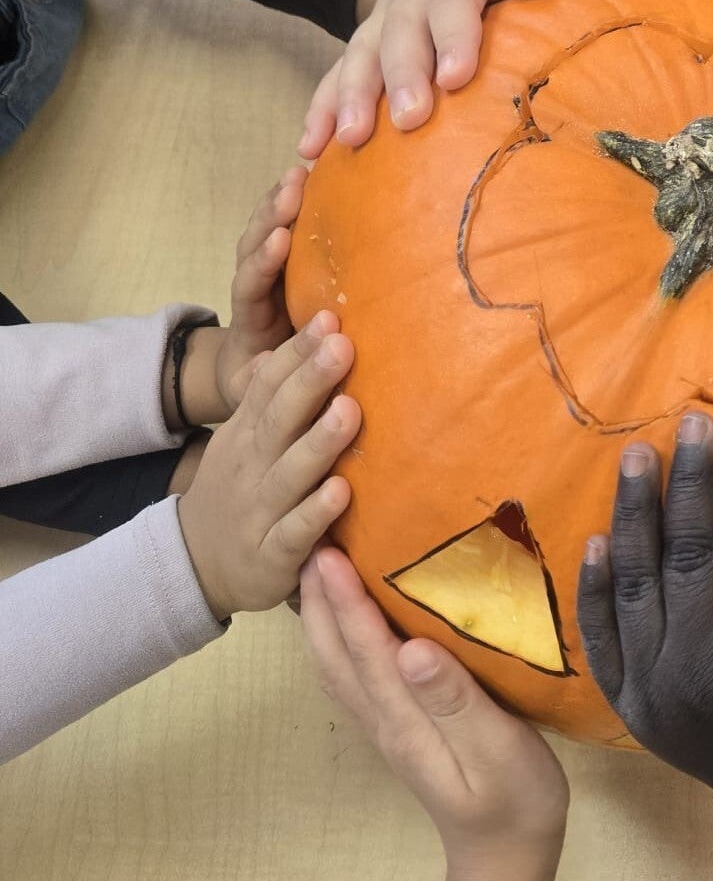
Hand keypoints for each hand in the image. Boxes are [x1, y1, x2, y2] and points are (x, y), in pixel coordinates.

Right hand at [177, 314, 359, 617]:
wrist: (196, 562)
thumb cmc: (239, 490)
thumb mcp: (242, 440)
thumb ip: (265, 399)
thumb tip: (280, 349)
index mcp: (248, 432)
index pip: (269, 384)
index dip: (297, 352)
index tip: (330, 317)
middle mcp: (252, 464)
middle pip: (279, 417)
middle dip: (310, 380)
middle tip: (342, 344)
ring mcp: (260, 509)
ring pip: (290, 472)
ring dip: (319, 441)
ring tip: (350, 409)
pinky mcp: (272, 555)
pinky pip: (294, 532)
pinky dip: (315, 514)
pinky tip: (341, 492)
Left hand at [215, 166, 307, 410]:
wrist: (242, 375)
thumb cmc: (261, 387)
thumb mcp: (257, 391)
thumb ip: (266, 378)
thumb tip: (280, 366)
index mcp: (249, 320)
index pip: (250, 284)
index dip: (263, 262)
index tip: (278, 240)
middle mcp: (252, 290)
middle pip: (253, 247)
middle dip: (269, 216)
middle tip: (291, 189)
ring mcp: (264, 276)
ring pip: (264, 233)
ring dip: (278, 203)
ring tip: (300, 173)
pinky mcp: (280, 269)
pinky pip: (282, 231)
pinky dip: (292, 206)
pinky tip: (310, 179)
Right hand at [299, 0, 560, 154]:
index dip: (454, 36)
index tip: (456, 77)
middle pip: (402, 33)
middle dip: (403, 76)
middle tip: (410, 118)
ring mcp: (382, 21)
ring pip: (362, 56)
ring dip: (354, 97)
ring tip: (353, 137)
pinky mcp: (364, 50)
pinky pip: (335, 79)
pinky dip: (321, 111)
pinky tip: (312, 148)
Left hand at [301, 549, 567, 876]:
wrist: (507, 855)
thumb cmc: (514, 801)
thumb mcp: (498, 750)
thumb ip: (457, 701)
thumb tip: (413, 650)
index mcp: (406, 721)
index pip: (365, 650)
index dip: (345, 600)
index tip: (328, 552)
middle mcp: (383, 720)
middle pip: (333, 653)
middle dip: (317, 597)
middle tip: (309, 540)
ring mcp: (385, 725)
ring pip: (335, 663)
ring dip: (319, 615)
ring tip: (318, 565)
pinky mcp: (397, 725)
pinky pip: (352, 673)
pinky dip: (338, 637)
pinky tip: (347, 615)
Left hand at [576, 413, 712, 830]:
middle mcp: (700, 670)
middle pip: (687, 553)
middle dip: (690, 480)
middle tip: (690, 423)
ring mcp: (654, 690)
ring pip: (635, 583)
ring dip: (635, 513)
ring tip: (637, 456)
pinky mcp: (627, 704)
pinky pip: (601, 633)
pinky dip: (595, 583)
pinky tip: (599, 534)